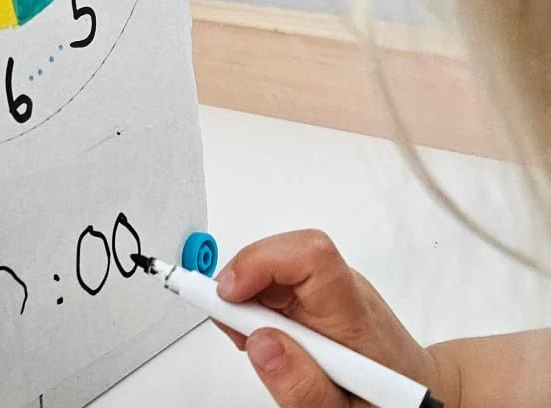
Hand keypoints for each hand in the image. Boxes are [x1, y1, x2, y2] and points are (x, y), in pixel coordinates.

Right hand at [215, 231, 456, 407]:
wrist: (418, 396)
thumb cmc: (388, 405)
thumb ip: (303, 386)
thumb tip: (259, 342)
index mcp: (354, 314)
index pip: (310, 256)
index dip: (260, 262)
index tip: (229, 295)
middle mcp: (344, 289)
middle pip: (283, 254)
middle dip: (243, 285)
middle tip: (235, 331)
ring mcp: (332, 286)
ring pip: (275, 265)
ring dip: (248, 299)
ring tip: (255, 343)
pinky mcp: (320, 290)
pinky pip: (278, 280)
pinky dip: (257, 305)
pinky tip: (267, 338)